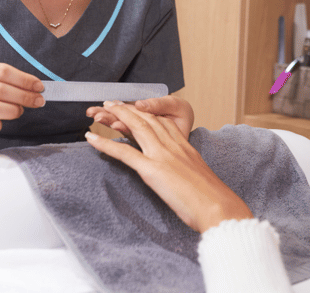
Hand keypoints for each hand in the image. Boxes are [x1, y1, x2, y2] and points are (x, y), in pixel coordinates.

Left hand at [85, 102, 252, 232]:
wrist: (217, 207)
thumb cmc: (212, 199)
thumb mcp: (199, 176)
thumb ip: (188, 170)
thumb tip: (183, 176)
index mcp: (185, 145)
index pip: (162, 121)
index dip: (146, 112)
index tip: (135, 107)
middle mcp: (173, 145)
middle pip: (146, 119)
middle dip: (127, 108)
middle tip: (112, 103)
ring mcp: (161, 155)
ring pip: (135, 127)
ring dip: (114, 117)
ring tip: (100, 112)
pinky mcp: (152, 169)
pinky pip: (124, 152)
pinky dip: (105, 144)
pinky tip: (92, 139)